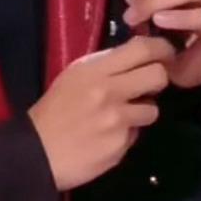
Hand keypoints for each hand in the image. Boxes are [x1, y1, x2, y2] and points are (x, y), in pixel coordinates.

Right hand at [26, 34, 174, 191]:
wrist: (35, 152)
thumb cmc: (53, 110)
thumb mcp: (74, 77)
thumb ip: (106, 67)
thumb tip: (139, 60)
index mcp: (94, 69)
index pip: (143, 48)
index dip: (162, 49)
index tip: (165, 54)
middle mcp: (109, 91)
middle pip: (158, 76)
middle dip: (157, 81)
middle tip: (147, 87)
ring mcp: (117, 120)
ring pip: (153, 109)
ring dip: (142, 112)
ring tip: (121, 117)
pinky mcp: (120, 145)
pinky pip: (135, 134)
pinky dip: (125, 135)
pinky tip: (106, 137)